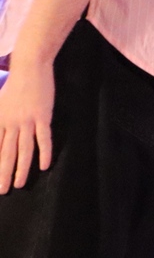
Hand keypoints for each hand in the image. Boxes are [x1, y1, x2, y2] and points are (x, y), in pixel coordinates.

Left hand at [0, 60, 53, 193]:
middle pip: (6, 153)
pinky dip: (44, 152)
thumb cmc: (16, 83)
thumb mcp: (0, 102)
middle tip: (3, 190)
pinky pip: (43, 138)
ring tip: (20, 184)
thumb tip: (1, 132)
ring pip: (23, 149)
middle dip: (4, 173)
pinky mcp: (42, 117)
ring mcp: (27, 121)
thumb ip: (0, 118)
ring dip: (21, 168)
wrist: (29, 67)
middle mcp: (10, 123)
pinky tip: (44, 166)